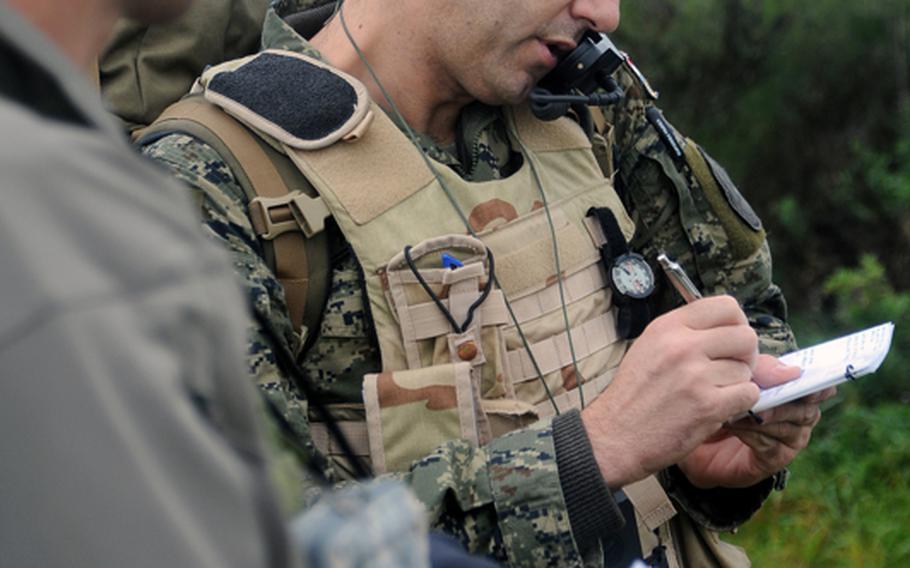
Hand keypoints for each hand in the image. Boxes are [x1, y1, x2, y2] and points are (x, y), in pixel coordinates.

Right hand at [582, 296, 760, 487]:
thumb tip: (732, 331)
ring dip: (737, 384)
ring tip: (712, 393)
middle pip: (745, 336)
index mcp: (668, 327)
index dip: (737, 323)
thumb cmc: (633, 395)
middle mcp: (682, 346)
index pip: (725, 306)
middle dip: (745, 355)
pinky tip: (718, 408)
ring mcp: (695, 375)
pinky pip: (748, 394)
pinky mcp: (708, 405)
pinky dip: (739, 403)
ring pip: (746, 370)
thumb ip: (687, 335)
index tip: (731, 340)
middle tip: (730, 369)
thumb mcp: (650, 348)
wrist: (615, 435)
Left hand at [679, 356, 835, 488]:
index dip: (820, 386)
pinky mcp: (774, 459)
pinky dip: (751, 433)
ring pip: (787, 427)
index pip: (819, 388)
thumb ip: (763, 369)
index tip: (816, 384)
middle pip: (805, 409)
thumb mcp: (738, 377)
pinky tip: (733, 425)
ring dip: (761, 418)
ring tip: (737, 410)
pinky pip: (770, 445)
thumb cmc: (722, 398)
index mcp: (798, 391)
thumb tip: (792, 370)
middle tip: (760, 396)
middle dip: (782, 402)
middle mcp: (801, 416)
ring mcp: (790, 440)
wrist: (697, 432)